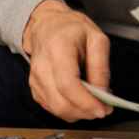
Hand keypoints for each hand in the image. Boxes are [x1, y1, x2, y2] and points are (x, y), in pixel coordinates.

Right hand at [21, 0, 114, 121]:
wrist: (47, 26)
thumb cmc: (71, 29)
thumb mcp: (96, 39)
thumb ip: (101, 67)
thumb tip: (103, 93)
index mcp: (57, 49)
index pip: (68, 84)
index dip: (85, 102)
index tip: (102, 109)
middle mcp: (42, 66)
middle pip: (60, 103)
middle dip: (85, 112)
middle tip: (102, 108)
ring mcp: (36, 79)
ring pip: (56, 109)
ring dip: (78, 113)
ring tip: (93, 102)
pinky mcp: (35, 89)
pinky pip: (53, 108)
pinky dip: (69, 110)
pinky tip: (79, 100)